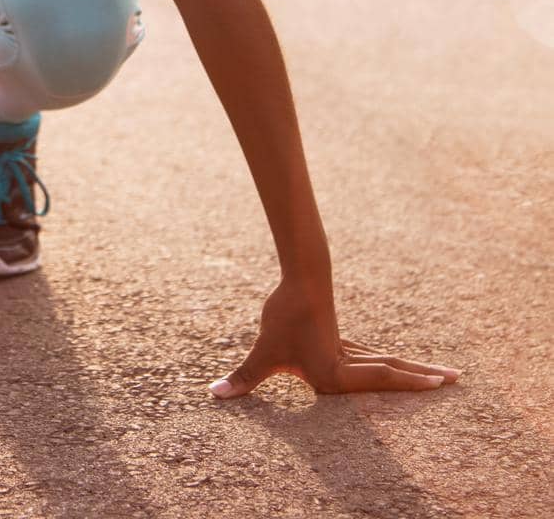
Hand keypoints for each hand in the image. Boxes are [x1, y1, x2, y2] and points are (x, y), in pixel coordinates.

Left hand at [207, 278, 460, 397]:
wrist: (299, 278)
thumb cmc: (284, 316)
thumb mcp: (265, 352)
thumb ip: (245, 377)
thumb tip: (215, 396)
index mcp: (335, 374)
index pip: (378, 380)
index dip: (409, 383)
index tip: (439, 384)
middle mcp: (348, 364)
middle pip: (392, 371)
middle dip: (423, 378)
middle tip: (457, 379)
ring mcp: (349, 350)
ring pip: (386, 362)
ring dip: (412, 369)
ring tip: (443, 375)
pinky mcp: (343, 341)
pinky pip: (373, 357)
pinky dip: (390, 365)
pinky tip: (397, 368)